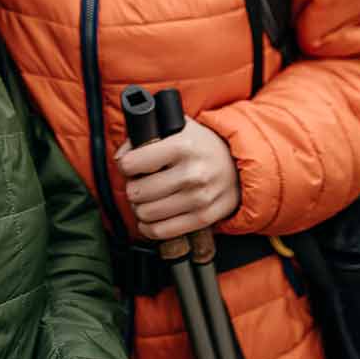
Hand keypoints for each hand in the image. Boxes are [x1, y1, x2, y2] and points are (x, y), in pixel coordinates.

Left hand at [115, 118, 239, 240]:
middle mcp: (191, 173)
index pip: (132, 164)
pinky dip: (149, 227)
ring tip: (146, 200)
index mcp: (182, 146)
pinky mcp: (204, 218)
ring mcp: (199, 198)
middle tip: (139, 184)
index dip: (125, 166)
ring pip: (146, 213)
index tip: (130, 166)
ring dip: (140, 208)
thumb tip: (121, 157)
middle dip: (132, 188)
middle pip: (136, 192)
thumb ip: (146, 135)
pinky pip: (162, 231)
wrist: (238, 164)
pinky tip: (150, 218)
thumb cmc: (201, 145)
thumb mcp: (176, 127)